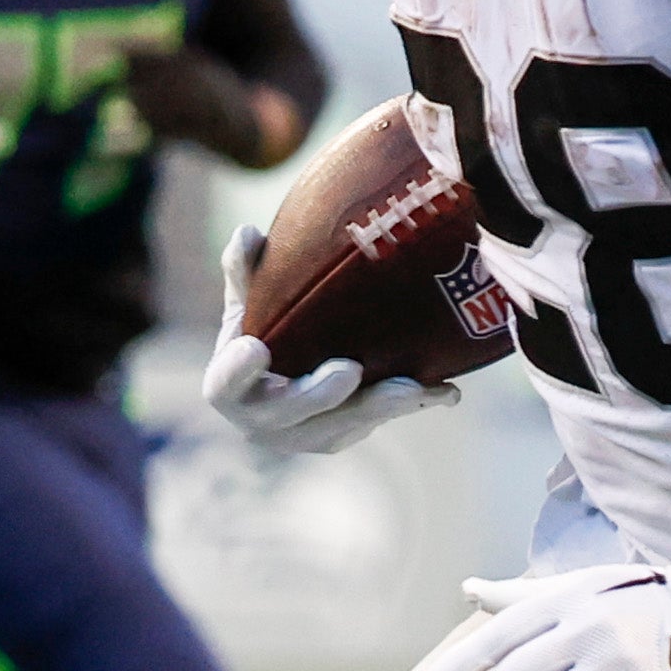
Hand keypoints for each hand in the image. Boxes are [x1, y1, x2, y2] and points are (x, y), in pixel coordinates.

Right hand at [204, 223, 445, 454]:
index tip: (257, 348)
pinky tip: (444, 392)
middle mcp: (262, 422)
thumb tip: (248, 233)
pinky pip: (376, 424)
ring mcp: (303, 436)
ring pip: (341, 428)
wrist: (282, 376)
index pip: (226, 384)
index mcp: (228, 388)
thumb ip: (246, 272)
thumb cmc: (261, 331)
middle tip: (351, 368)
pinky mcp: (341, 438)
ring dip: (379, 407)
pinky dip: (412, 405)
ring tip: (415, 387)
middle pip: (289, 415)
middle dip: (320, 395)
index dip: (238, 371)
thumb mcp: (249, 302)